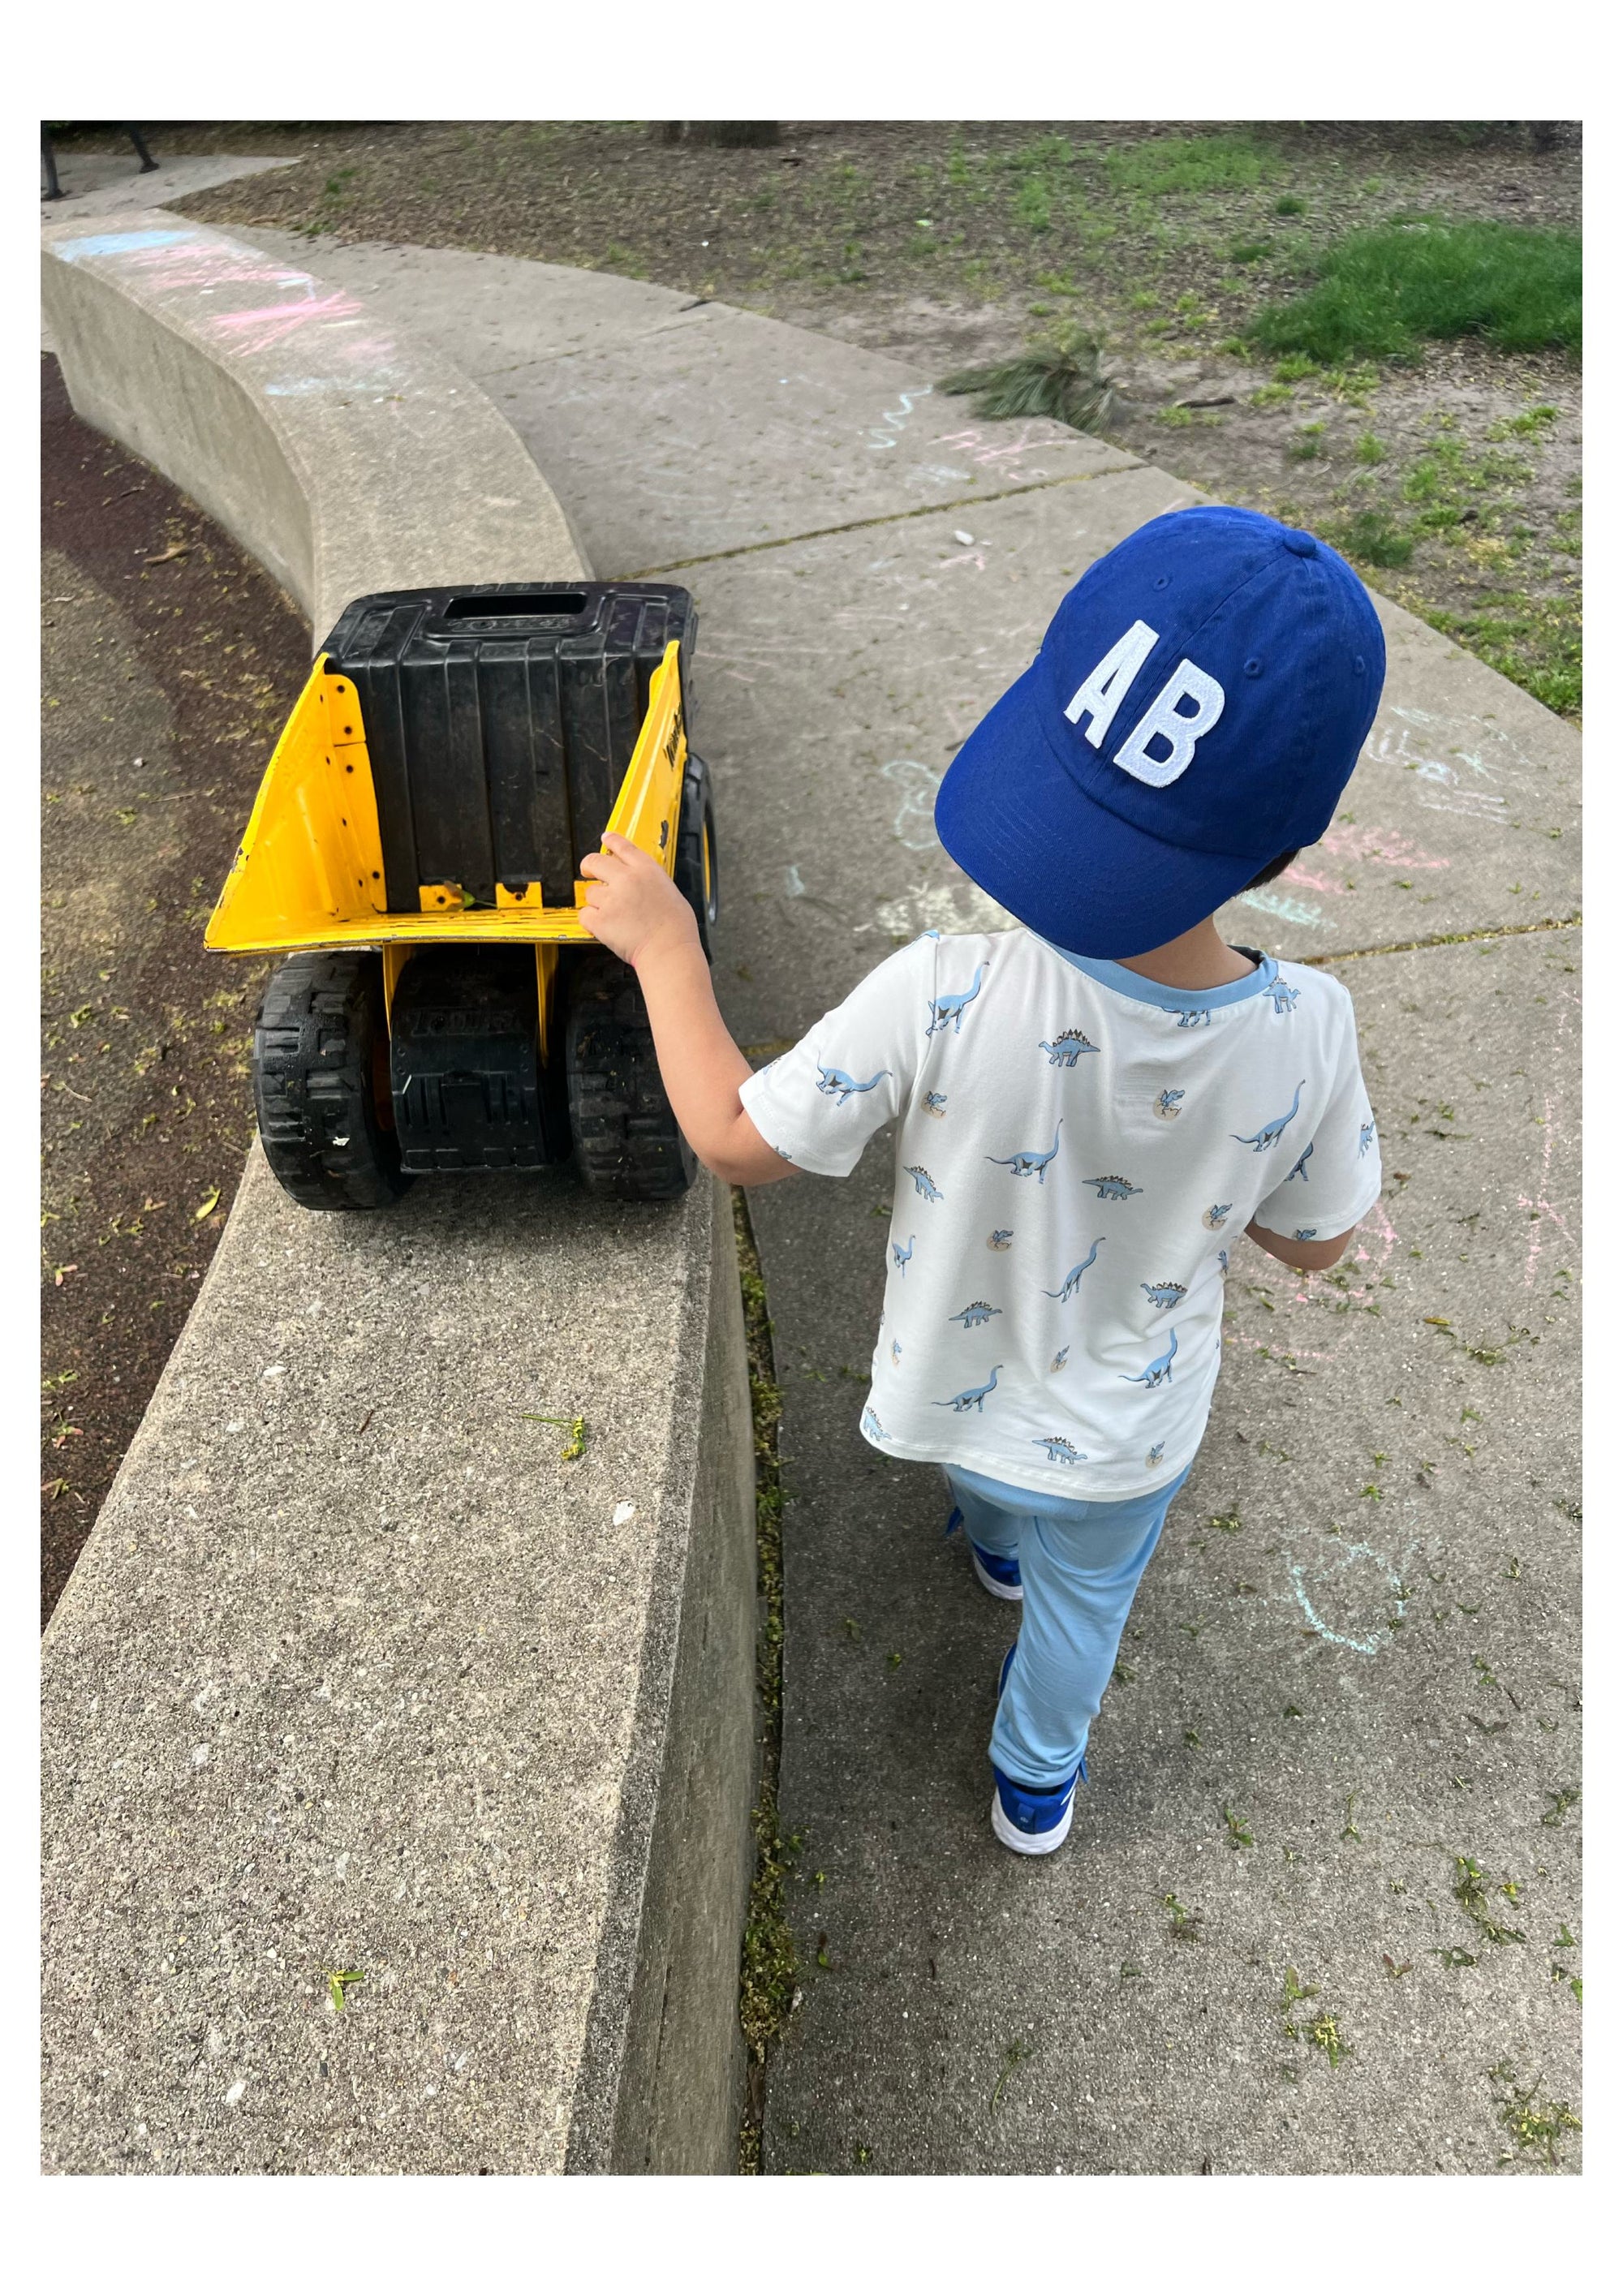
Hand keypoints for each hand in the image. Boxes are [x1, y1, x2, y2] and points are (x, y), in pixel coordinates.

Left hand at [577, 832, 698, 969]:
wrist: (669, 950)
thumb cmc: (676, 929)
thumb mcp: (671, 892)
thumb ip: (650, 883)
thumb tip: (640, 884)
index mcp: (647, 870)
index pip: (623, 847)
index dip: (611, 840)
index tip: (605, 838)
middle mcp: (627, 879)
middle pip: (595, 861)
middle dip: (588, 865)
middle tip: (587, 871)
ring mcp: (612, 899)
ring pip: (590, 892)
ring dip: (597, 902)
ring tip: (614, 916)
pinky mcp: (600, 919)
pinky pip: (584, 915)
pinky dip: (590, 921)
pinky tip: (604, 926)